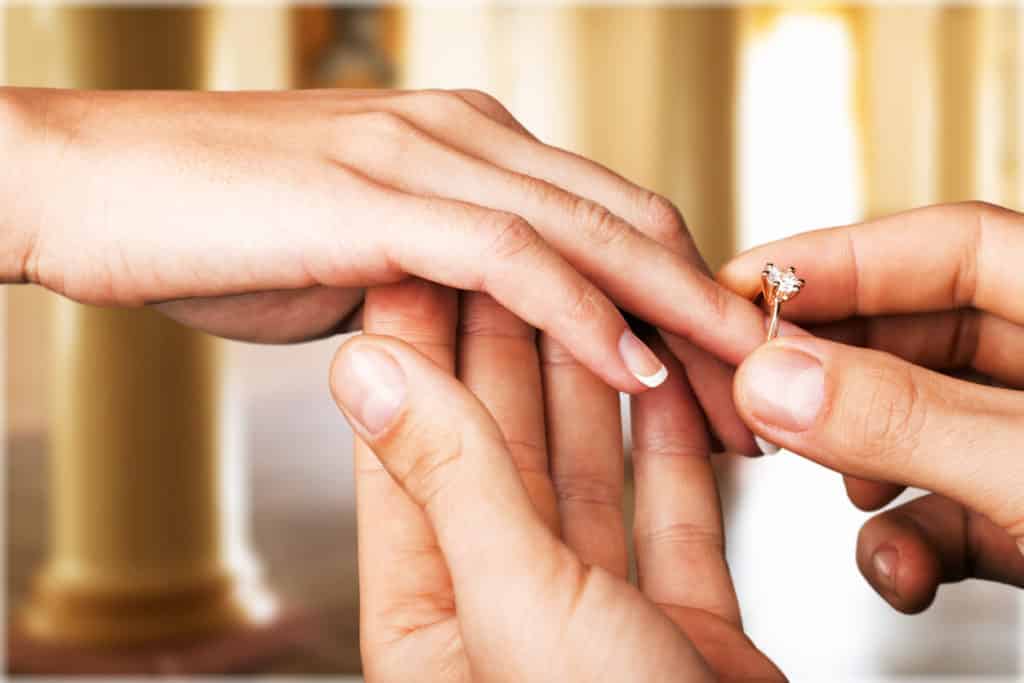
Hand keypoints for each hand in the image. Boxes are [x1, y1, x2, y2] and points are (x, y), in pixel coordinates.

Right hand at [2, 86, 763, 422]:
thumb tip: (479, 326)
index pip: (611, 218)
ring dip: (679, 315)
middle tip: (768, 383)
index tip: (726, 365)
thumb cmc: (218, 225)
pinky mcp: (385, 199)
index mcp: (469, 145)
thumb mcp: (356, 251)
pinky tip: (638, 372)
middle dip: (709, 306)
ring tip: (743, 387)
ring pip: (596, 235)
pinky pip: (515, 260)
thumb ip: (433, 276)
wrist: (92, 185)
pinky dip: (585, 317)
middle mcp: (468, 137)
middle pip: (632, 221)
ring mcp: (429, 160)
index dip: (682, 290)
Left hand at [328, 278, 781, 681]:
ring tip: (591, 295)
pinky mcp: (678, 624)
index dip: (417, 341)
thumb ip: (451, 481)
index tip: (422, 256)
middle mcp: (504, 606)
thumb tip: (366, 369)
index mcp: (430, 611)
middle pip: (500, 443)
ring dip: (595, 380)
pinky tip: (666, 385)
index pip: (410, 443)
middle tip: (515, 249)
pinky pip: (671, 514)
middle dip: (511, 340)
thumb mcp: (519, 608)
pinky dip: (674, 447)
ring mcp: (594, 614)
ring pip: (588, 468)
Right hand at [720, 201, 1023, 612]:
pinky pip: (953, 509)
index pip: (952, 246)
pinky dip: (912, 540)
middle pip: (919, 337)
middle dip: (835, 376)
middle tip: (759, 393)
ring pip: (922, 430)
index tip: (745, 289)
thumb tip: (779, 381)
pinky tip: (902, 567)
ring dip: (866, 470)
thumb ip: (910, 420)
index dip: (842, 260)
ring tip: (843, 492)